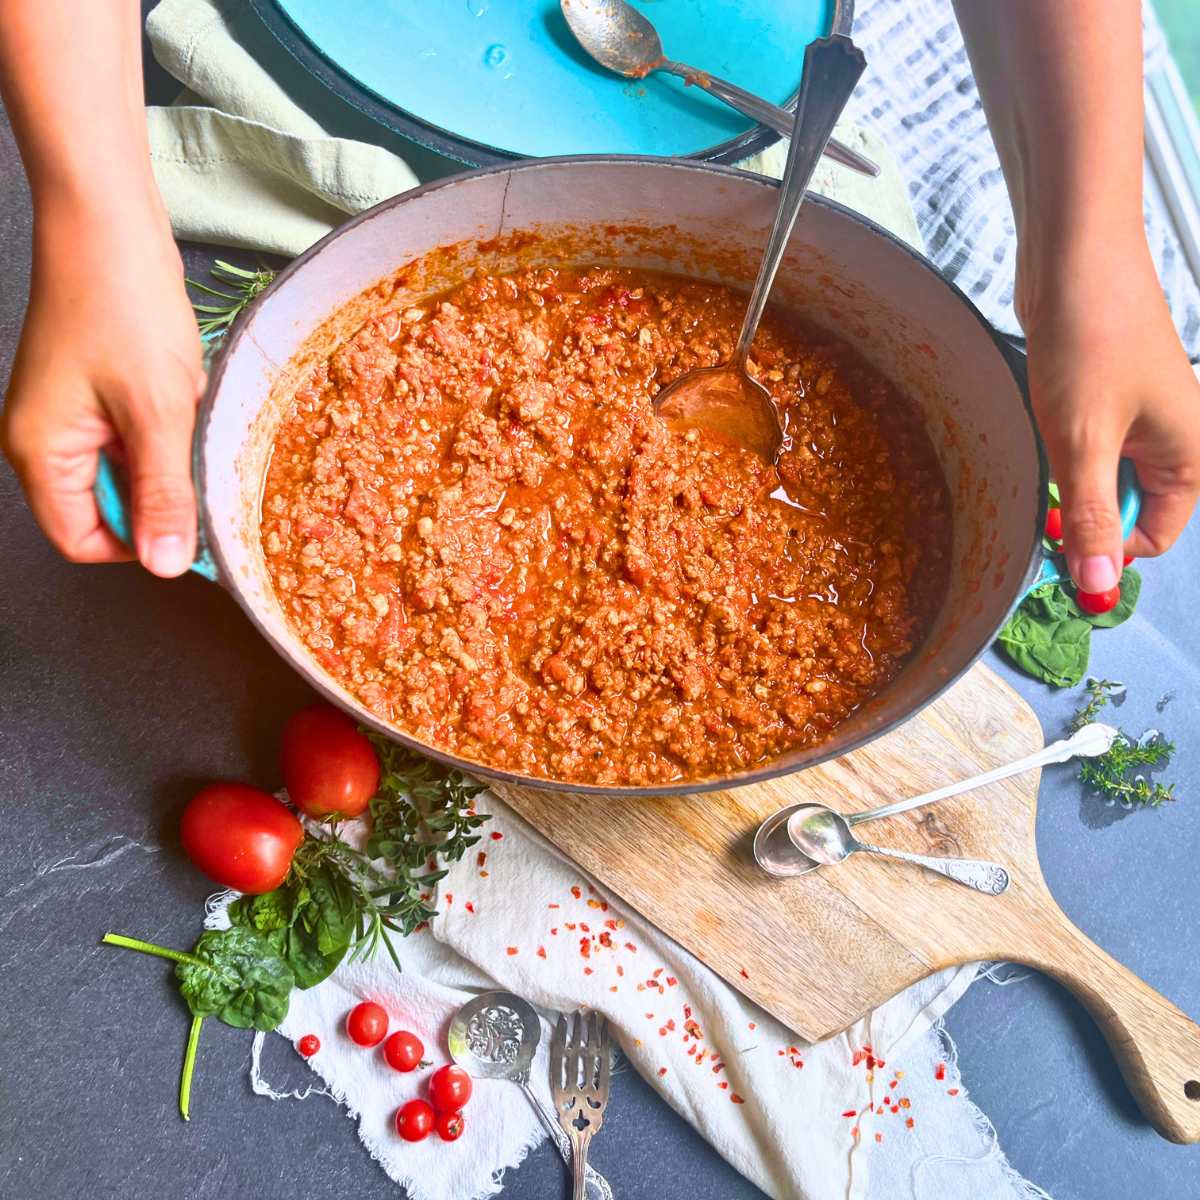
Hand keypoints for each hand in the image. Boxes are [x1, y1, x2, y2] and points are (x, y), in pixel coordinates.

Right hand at [2, 199, 203, 575]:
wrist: (111, 227)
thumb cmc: (123, 306)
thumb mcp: (160, 413)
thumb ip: (164, 495)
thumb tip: (164, 565)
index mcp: (42, 455)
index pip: (85, 541)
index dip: (141, 544)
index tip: (191, 525)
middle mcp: (45, 443)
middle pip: (109, 510)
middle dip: (160, 491)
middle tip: (193, 453)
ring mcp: (69, 419)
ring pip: (129, 472)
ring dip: (168, 456)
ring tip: (184, 412)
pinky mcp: (94, 397)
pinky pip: (136, 437)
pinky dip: (167, 428)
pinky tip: (182, 395)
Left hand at [1020, 237, 1199, 591]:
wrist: (1074, 257)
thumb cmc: (1090, 335)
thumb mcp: (1084, 441)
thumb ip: (1092, 516)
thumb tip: (1096, 583)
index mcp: (1187, 454)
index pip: (1156, 536)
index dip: (1107, 548)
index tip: (1062, 541)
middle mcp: (1171, 438)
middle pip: (1127, 508)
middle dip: (1084, 508)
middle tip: (1050, 486)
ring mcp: (1138, 416)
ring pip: (1101, 475)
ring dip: (1069, 473)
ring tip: (1053, 435)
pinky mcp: (1106, 396)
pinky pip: (1085, 443)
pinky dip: (1062, 444)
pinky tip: (1047, 418)